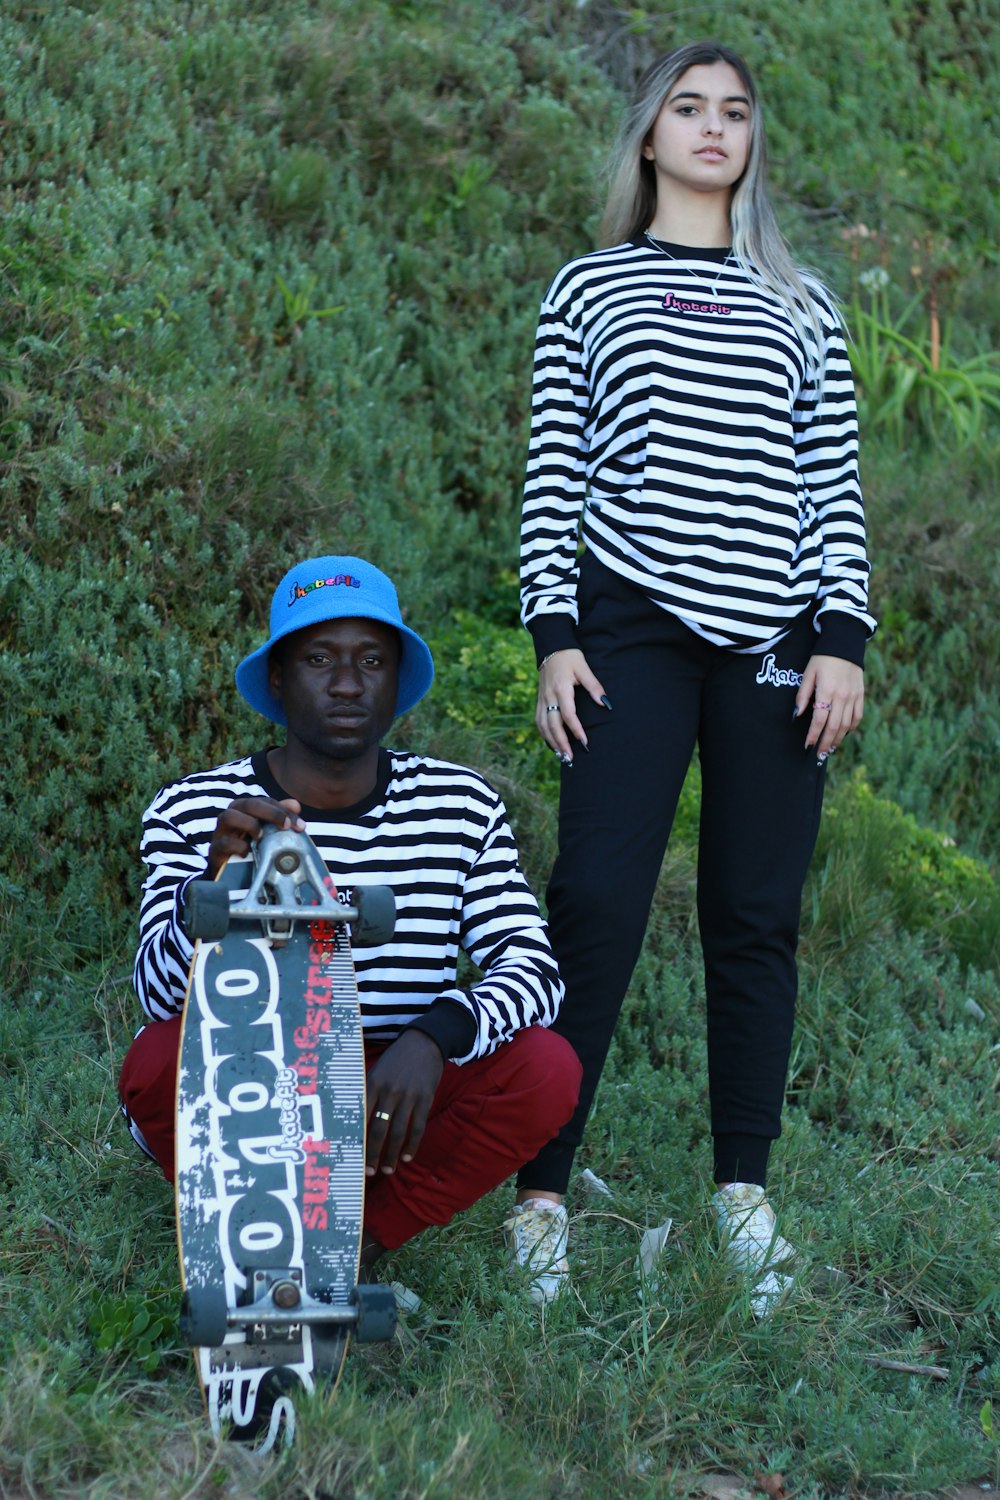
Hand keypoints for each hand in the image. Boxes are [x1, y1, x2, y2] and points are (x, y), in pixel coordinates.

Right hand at [206, 796, 305, 876]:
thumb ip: (280, 818)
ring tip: (261, 836)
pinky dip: (238, 846)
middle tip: (286, 826)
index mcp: (245, 809)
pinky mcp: (215, 850)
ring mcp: (221, 832)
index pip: (264, 801)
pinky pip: (223, 843)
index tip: (300, 825)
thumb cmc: (250, 848)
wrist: (228, 874)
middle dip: (270, 813)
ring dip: (249, 824)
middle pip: (247, 804)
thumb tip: (295, 805)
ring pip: (228, 817)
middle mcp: (231, 816)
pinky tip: (248, 852)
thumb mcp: (268, 833)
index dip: (283, 810)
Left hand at [365, 1030, 443, 1176]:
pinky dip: (412, 1144)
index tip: (351, 1158)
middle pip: (378, 1130)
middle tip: (369, 1173)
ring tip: (389, 1169)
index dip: (356, 1140)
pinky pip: (417, 1127)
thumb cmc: (395, 1060)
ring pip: (398, 1132)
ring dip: (392, 1154)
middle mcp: (388, 1091)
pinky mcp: (424, 1098)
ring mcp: (408, 1096)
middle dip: (373, 1154)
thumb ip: (367, 1093)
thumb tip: (354, 1121)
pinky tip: (407, 1157)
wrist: (424, 1042)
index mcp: (372, 1084)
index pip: (361, 1118)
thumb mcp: (376, 1071)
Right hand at [536, 649, 608, 763]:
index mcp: (561, 689)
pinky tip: (551, 743)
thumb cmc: (570, 657)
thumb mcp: (584, 669)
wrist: (552, 647)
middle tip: (570, 758)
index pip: (568, 715)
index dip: (576, 730)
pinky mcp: (539, 700)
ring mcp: (542, 699)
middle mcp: (549, 697)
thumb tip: (606, 704)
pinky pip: (539, 720)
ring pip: (543, 725)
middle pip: (553, 725)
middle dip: (561, 743)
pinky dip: (544, 734)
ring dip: (551, 742)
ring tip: (561, 755)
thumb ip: (594, 687)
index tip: (584, 742)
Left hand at [795, 655, 864, 758]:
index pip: (819, 720)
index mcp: (827, 691)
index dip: (813, 735)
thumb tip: (797, 714)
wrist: (845, 645)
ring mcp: (854, 697)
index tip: (807, 745)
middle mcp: (842, 697)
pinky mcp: (860, 695)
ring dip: (838, 739)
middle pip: (834, 727)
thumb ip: (803, 695)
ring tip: (829, 748)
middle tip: (818, 754)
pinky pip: (857, 717)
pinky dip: (851, 728)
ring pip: (847, 725)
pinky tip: (843, 734)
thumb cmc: (822, 659)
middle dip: (825, 743)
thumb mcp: (808, 674)